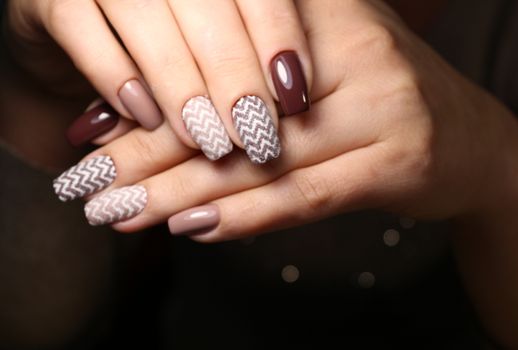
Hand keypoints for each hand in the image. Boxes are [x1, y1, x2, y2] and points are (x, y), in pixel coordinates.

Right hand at [5, 0, 311, 161]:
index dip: (277, 38)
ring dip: (182, 85)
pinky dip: (118, 78)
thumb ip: (242, 56)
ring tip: (208, 140)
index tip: (294, 98)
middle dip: (234, 75)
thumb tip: (291, 102)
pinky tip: (146, 119)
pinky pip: (83, 31)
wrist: (78, 36)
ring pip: (147, 15)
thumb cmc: (161, 42)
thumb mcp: (208, 45)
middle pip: (207, 3)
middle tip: (255, 134)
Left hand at [53, 0, 517, 235]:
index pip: (211, 59)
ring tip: (116, 214)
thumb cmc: (376, 101)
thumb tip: (141, 109)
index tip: (86, 137)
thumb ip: (241, 83)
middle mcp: (352, 49)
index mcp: (319, 13)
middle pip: (226, 110)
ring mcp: (381, 107)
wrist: (470, 138)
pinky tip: (192, 229)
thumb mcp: (310, 71)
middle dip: (144, 154)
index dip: (142, 99)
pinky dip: (246, 216)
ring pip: (259, 159)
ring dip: (177, 192)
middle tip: (83, 185)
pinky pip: (307, 195)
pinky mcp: (400, 162)